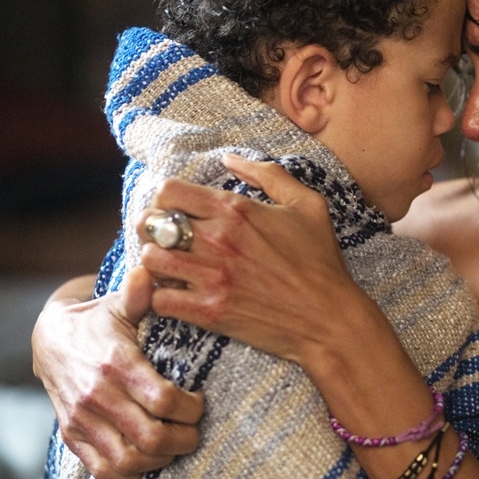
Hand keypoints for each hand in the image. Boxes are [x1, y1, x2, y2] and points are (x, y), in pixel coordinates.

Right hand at [32, 270, 203, 478]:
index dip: (191, 408)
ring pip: (129, 460)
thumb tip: (149, 268)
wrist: (50, 340)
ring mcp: (82, 419)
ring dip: (161, 459)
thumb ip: (139, 293)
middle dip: (184, 439)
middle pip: (152, 438)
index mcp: (117, 363)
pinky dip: (130, 473)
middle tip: (196, 430)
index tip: (200, 402)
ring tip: (176, 445)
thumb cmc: (99, 321)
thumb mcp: (119, 304)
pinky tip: (148, 460)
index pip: (163, 400)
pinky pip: (103, 470)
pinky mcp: (72, 435)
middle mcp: (97, 396)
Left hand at [135, 155, 376, 365]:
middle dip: (152, 230)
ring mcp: (212, 277)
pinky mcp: (210, 311)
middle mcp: (218, 239)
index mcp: (236, 209)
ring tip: (170, 268)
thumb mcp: (307, 205)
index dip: (165, 199)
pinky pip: (160, 299)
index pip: (169, 191)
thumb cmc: (321, 261)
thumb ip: (268, 175)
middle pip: (151, 224)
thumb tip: (230, 159)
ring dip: (155, 264)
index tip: (174, 211)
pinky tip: (179, 295)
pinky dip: (163, 298)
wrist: (329, 318)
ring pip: (149, 261)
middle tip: (164, 240)